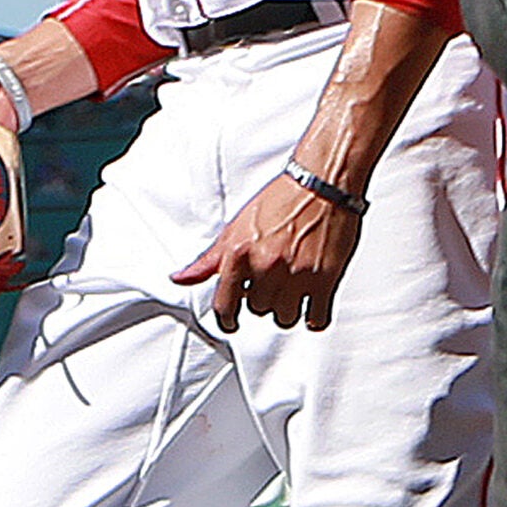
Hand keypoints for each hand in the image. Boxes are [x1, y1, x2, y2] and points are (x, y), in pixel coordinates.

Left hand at [173, 172, 363, 331]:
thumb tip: (180, 278)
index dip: (227, 319)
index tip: (231, 323)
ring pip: (285, 318)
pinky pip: (316, 319)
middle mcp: (266, 266)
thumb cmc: (282, 199)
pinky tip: (312, 305)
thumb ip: (209, 260)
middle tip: (271, 282)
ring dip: (287, 309)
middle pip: (258, 310)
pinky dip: (314, 317)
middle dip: (263, 300)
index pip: (224, 305)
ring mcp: (296, 275)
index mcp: (240, 253)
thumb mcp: (236, 227)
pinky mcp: (325, 279)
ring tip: (292, 290)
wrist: (322, 183)